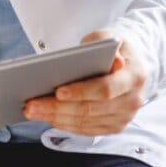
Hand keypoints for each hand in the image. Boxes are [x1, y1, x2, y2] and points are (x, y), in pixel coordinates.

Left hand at [22, 31, 146, 135]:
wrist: (130, 62)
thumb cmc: (113, 47)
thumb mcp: (108, 36)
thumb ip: (105, 44)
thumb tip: (115, 61)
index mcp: (135, 76)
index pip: (105, 89)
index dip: (81, 92)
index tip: (57, 91)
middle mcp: (133, 101)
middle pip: (90, 109)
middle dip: (57, 108)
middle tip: (31, 104)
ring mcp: (124, 117)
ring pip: (85, 122)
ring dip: (56, 118)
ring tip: (31, 110)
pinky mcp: (114, 126)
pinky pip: (86, 129)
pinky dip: (64, 124)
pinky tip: (46, 117)